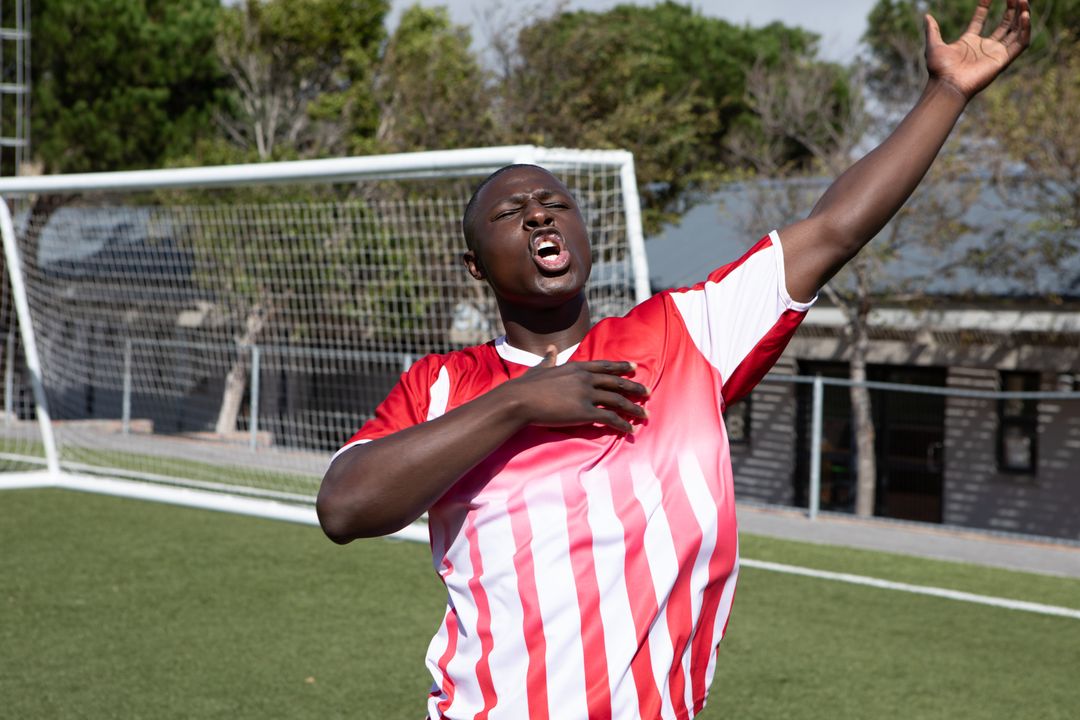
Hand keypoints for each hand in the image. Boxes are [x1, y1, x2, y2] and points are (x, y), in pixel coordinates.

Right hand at [499, 345, 648, 433]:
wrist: (519, 400)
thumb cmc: (526, 386)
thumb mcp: (540, 368)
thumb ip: (548, 359)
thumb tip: (550, 348)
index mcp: (576, 367)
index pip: (605, 366)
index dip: (621, 367)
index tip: (635, 367)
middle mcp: (585, 379)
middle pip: (617, 382)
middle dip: (635, 387)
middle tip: (648, 392)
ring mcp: (586, 394)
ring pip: (618, 400)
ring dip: (634, 408)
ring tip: (645, 414)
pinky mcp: (584, 412)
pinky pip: (610, 418)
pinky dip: (622, 424)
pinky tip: (630, 430)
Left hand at [925, 0, 1029, 99]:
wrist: (947, 84)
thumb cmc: (940, 69)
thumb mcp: (934, 45)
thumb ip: (932, 30)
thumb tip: (927, 16)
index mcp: (970, 42)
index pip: (981, 19)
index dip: (984, 6)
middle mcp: (984, 46)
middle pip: (1003, 23)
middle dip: (1010, 9)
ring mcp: (995, 53)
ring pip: (1015, 31)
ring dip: (1022, 15)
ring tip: (1023, 0)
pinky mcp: (1003, 60)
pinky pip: (1020, 43)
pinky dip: (1025, 30)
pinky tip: (1024, 16)